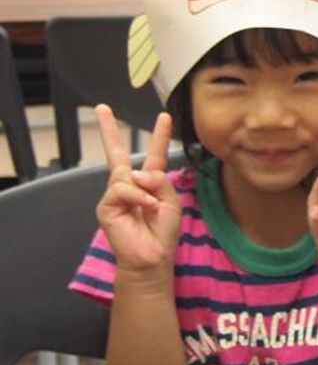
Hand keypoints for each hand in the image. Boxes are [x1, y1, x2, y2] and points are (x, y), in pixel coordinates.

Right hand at [94, 105, 180, 274]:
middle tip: (101, 108)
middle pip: (117, 153)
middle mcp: (129, 185)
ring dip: (145, 190)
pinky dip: (138, 198)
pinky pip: (123, 189)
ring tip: (152, 207)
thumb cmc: (163, 230)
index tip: (164, 116)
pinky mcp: (106, 205)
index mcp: (149, 182)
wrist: (152, 255)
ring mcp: (115, 194)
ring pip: (128, 175)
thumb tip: (134, 173)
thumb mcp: (171, 200)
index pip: (154, 154)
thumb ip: (158, 180)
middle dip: (108, 130)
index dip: (159, 135)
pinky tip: (146, 209)